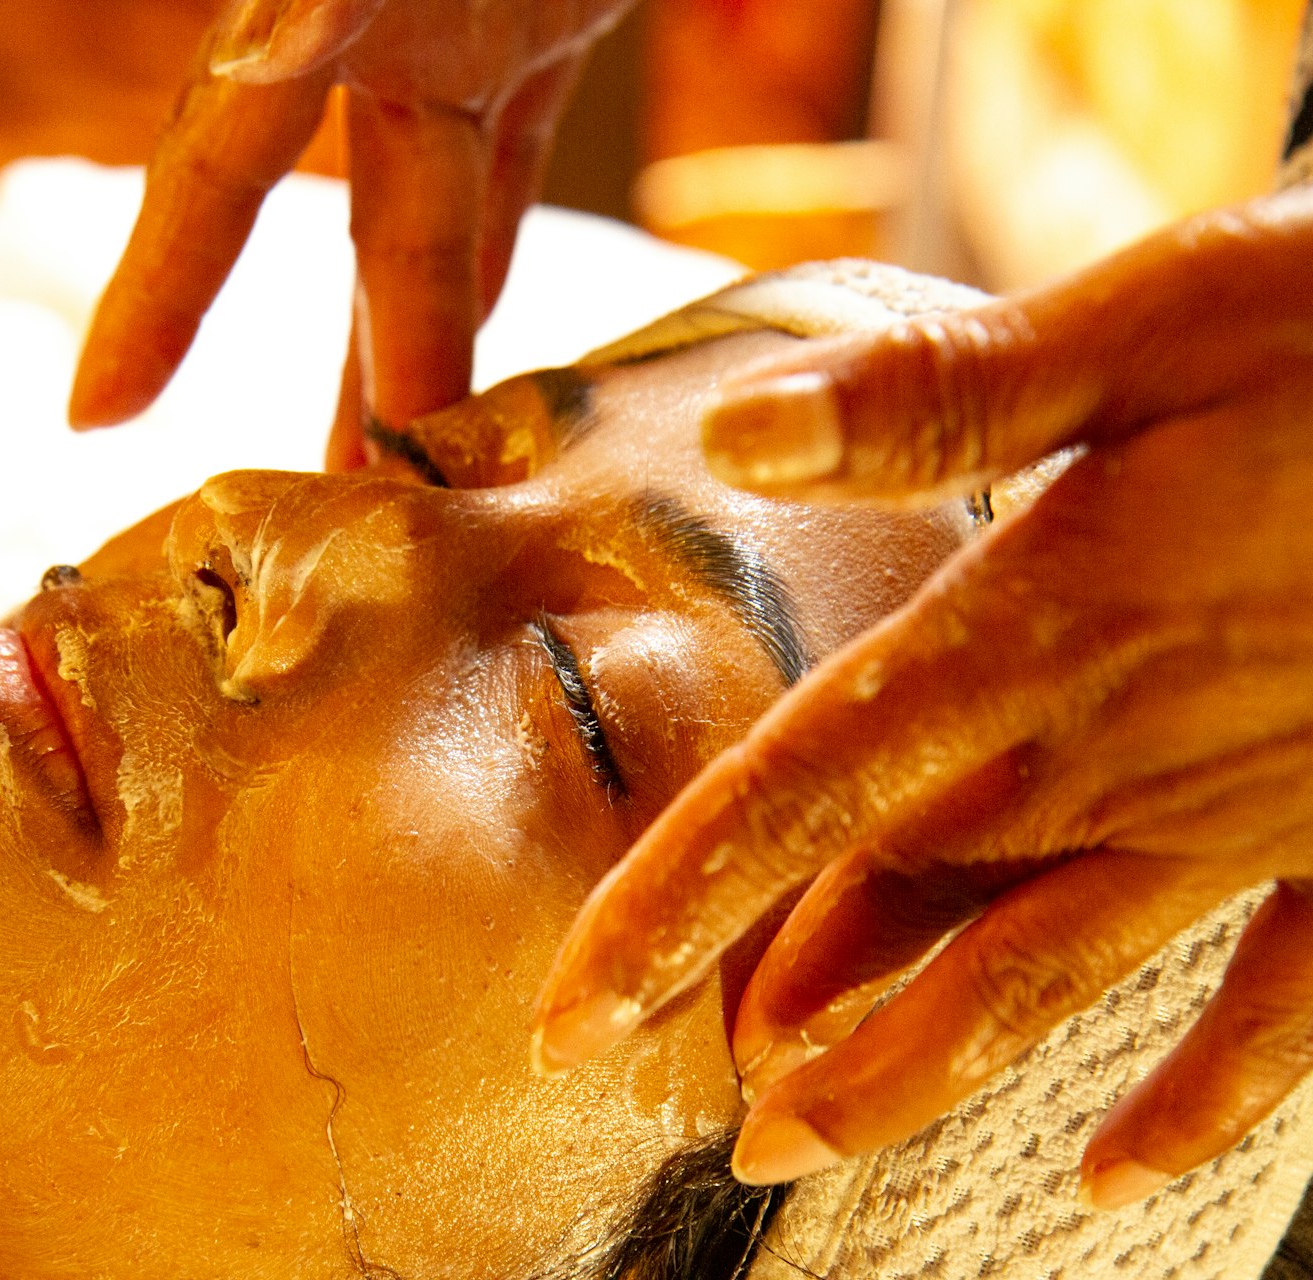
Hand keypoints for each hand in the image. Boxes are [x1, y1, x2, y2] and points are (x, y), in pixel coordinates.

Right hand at [68, 0, 633, 468]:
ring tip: (401, 468)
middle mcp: (385, 38)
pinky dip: (487, 257)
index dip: (157, 292)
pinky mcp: (549, 27)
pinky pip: (508, 169)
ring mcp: (467, 39)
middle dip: (348, 380)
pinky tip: (470, 337)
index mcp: (326, 1)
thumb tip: (269, 50)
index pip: (216, 171)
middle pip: (359, 242)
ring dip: (421, 347)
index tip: (97, 412)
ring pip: (434, 228)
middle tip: (328, 507)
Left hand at [531, 188, 1312, 1207]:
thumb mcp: (1141, 327)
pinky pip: (1278, 1013)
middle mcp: (1116, 749)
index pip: (806, 792)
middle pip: (901, 910)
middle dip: (779, 1014)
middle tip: (686, 1105)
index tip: (573, 1018)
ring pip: (1041, 979)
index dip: (675, 910)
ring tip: (808, 1144)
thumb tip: (733, 428)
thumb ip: (933, 393)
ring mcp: (1238, 813)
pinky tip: (1127, 1174)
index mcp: (1037, 626)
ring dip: (917, 1070)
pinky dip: (1202, 1101)